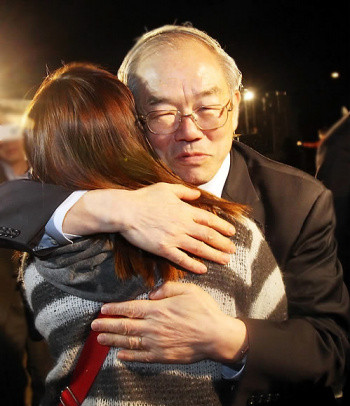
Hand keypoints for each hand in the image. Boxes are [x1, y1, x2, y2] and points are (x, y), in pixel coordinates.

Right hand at [64, 183, 235, 273]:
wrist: (126, 211)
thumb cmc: (145, 198)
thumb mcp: (166, 188)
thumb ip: (184, 191)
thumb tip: (197, 194)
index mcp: (185, 210)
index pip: (209, 220)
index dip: (222, 226)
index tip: (232, 232)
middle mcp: (183, 225)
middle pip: (208, 236)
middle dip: (223, 243)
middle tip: (233, 250)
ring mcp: (174, 238)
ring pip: (199, 248)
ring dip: (214, 255)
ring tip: (226, 260)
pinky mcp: (164, 249)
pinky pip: (182, 259)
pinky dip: (193, 265)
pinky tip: (203, 269)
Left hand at [91, 282, 246, 363]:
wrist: (216, 336)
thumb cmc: (204, 310)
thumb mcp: (188, 290)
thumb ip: (168, 288)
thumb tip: (151, 293)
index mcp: (158, 309)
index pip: (130, 308)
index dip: (115, 309)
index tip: (103, 309)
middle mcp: (153, 327)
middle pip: (125, 327)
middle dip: (107, 326)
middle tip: (93, 326)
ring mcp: (157, 343)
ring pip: (129, 342)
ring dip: (113, 341)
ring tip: (100, 340)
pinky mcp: (163, 356)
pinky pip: (141, 357)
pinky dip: (129, 357)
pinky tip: (120, 356)